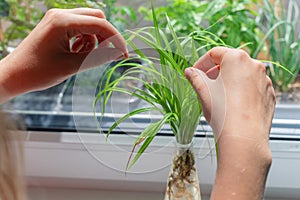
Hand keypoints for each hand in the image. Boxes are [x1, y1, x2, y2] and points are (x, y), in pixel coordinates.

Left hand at [0, 8, 127, 102]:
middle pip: (97, 18)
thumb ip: (98, 58)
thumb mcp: (72, 66)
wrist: (13, 75)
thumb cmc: (38, 72)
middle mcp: (60, 14)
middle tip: (109, 56)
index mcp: (62, 21)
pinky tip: (75, 53)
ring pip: (89, 23)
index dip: (116, 39)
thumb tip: (119, 53)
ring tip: (82, 57)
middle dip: (106, 37)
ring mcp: (57, 18)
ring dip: (93, 40)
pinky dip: (84, 40)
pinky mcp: (56, 24)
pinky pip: (80, 27)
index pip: (100, 24)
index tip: (125, 54)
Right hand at [185, 47, 274, 198]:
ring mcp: (264, 79)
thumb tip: (189, 72)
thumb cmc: (223, 112)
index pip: (215, 53)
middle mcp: (254, 65)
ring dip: (229, 80)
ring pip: (242, 74)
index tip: (195, 72)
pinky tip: (233, 103)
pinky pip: (252, 86)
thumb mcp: (203, 91)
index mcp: (236, 59)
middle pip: (230, 62)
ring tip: (219, 95)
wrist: (244, 137)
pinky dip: (242, 90)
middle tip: (205, 83)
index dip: (202, 63)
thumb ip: (195, 77)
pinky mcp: (269, 93)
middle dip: (215, 71)